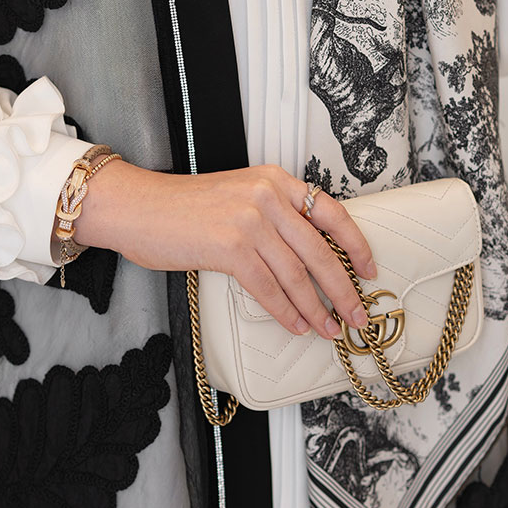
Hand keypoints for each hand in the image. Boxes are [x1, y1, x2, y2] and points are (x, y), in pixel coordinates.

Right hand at [74, 161, 377, 341]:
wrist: (138, 207)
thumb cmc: (183, 207)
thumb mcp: (239, 196)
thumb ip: (274, 215)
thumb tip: (309, 255)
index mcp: (274, 180)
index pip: (331, 212)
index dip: (355, 244)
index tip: (369, 268)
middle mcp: (267, 195)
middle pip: (320, 250)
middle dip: (344, 288)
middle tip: (356, 313)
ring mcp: (249, 220)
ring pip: (297, 274)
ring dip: (316, 307)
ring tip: (328, 327)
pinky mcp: (229, 247)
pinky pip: (268, 288)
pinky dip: (286, 311)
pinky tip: (295, 324)